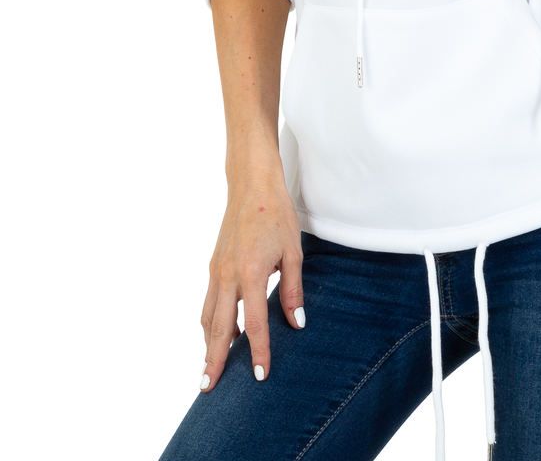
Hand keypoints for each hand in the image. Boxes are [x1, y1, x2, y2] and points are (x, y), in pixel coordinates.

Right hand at [200, 164, 304, 390]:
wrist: (252, 186)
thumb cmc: (277, 215)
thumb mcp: (293, 252)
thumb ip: (293, 289)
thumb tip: (297, 323)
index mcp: (252, 273)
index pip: (256, 323)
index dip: (259, 351)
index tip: (260, 375)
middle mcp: (228, 276)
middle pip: (220, 328)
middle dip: (214, 360)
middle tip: (208, 389)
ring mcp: (216, 271)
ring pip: (208, 317)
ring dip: (208, 344)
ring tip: (209, 369)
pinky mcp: (214, 266)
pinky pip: (209, 302)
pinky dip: (210, 323)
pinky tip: (218, 334)